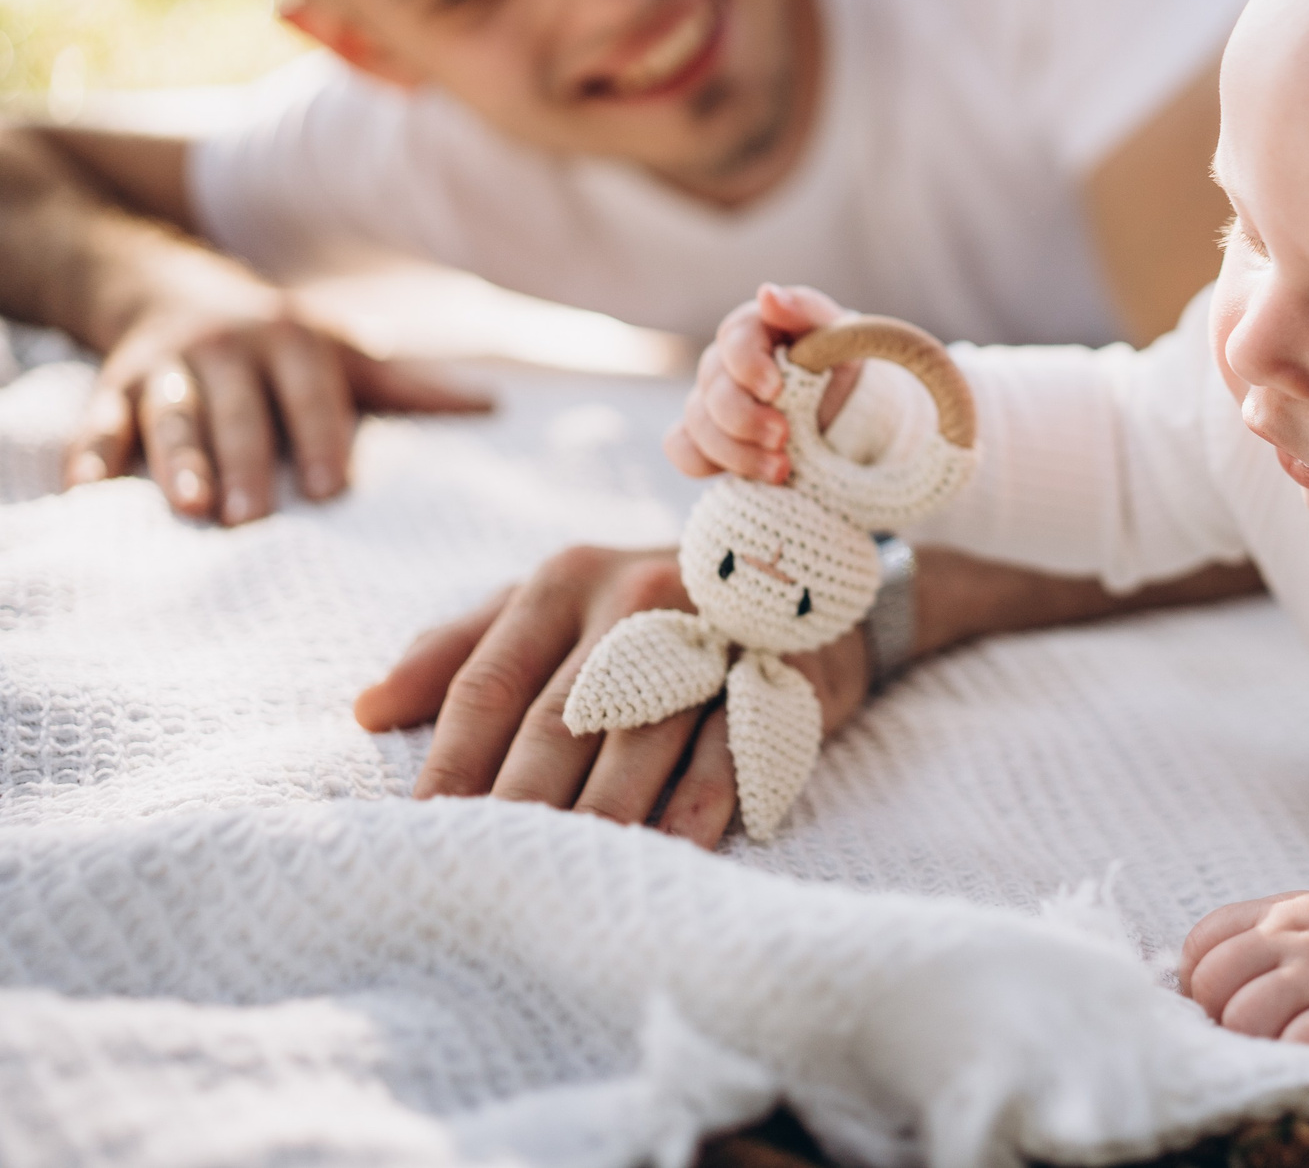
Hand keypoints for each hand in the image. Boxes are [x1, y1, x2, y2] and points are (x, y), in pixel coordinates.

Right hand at [71, 269, 491, 524]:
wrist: (171, 286)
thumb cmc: (281, 343)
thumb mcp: (344, 353)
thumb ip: (410, 387)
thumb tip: (493, 407)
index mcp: (294, 342)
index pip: (312, 392)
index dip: (321, 436)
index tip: (330, 489)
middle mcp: (228, 349)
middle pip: (239, 409)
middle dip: (245, 461)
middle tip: (252, 519)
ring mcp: (167, 365)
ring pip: (171, 413)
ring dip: (177, 459)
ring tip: (187, 507)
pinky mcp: (112, 384)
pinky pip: (98, 419)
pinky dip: (92, 453)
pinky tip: (88, 492)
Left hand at [350, 542, 871, 848]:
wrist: (803, 565)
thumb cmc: (649, 602)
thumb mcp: (557, 601)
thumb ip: (463, 647)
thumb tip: (366, 710)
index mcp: (563, 580)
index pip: (488, 684)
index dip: (451, 765)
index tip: (420, 836)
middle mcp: (632, 598)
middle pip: (557, 722)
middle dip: (518, 807)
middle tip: (483, 877)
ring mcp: (709, 633)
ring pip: (638, 741)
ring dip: (600, 817)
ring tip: (563, 882)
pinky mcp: (775, 671)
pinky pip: (727, 747)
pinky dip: (696, 804)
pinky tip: (666, 853)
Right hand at [665, 283, 860, 484]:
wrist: (850, 409)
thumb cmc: (842, 361)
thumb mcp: (839, 333)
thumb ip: (805, 310)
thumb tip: (767, 295)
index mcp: (755, 329)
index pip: (734, 339)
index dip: (748, 366)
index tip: (776, 390)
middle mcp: (725, 363)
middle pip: (713, 390)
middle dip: (745, 419)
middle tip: (784, 438)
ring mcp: (712, 402)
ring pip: (697, 425)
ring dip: (736, 453)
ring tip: (782, 470)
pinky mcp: (709, 438)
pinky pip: (682, 449)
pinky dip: (704, 463)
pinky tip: (746, 477)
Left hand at [1178, 891, 1308, 1050]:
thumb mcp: (1308, 928)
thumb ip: (1258, 940)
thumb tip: (1194, 987)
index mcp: (1284, 913)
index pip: (1204, 941)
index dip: (1200, 981)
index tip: (1224, 1001)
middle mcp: (1301, 938)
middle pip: (1212, 981)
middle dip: (1222, 1015)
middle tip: (1254, 1028)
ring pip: (1244, 1015)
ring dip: (1257, 1039)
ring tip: (1285, 1039)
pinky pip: (1297, 1042)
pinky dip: (1294, 1053)